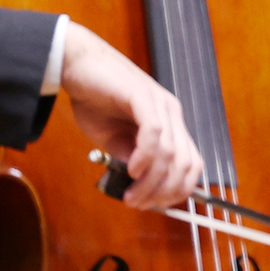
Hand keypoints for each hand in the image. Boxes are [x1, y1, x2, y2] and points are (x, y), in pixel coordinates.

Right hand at [56, 24, 201, 209]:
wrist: (77, 65)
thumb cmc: (95, 100)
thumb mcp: (115, 140)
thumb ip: (131, 158)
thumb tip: (141, 185)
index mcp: (171, 125)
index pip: (192, 164)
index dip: (177, 190)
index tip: (153, 205)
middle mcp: (172, 114)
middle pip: (186, 163)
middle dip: (165, 191)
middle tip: (140, 204)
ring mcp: (160, 104)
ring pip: (171, 153)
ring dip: (152, 181)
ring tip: (132, 195)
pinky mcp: (142, 96)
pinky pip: (154, 132)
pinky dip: (146, 156)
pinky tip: (132, 170)